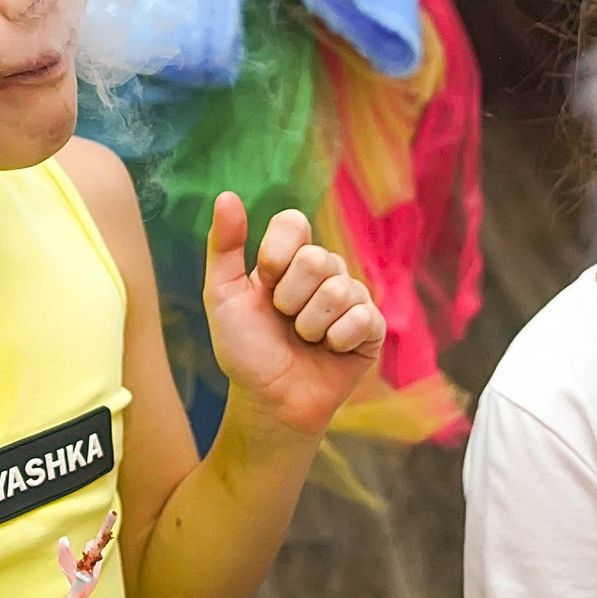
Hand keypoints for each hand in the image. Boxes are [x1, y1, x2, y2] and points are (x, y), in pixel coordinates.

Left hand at [202, 191, 383, 437]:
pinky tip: (329, 351)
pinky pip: (362, 318)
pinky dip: (336, 341)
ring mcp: (352, 298)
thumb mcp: (223, 297)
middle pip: (316, 259)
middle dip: (289, 299)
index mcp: (291, 257)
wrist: (269, 402)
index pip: (294, 223)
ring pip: (338, 290)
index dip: (276, 255)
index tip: (263, 284)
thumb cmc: (246, 351)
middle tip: (284, 321)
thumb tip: (227, 195)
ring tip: (305, 340)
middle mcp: (325, 271)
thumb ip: (224, 247)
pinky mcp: (372, 328)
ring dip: (310, 325)